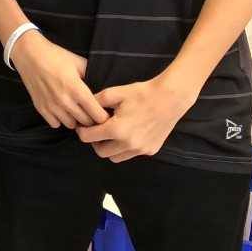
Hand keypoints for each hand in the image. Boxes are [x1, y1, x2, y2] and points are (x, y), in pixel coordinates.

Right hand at [10, 32, 108, 129]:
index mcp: (77, 89)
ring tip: (76, 111)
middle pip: (86, 122)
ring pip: (71, 125)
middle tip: (91, 112)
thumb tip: (103, 90)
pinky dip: (60, 120)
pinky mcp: (40, 108)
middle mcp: (65, 101)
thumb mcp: (79, 62)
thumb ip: (93, 77)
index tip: (104, 113)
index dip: (104, 116)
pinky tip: (62, 110)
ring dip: (76, 120)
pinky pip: (55, 124)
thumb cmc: (55, 56)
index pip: (97, 115)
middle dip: (92, 119)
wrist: (29, 54)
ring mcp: (51, 106)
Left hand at [76, 74, 197, 161]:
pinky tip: (127, 134)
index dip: (82, 131)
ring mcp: (141, 149)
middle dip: (95, 142)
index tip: (83, 126)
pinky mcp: (151, 150)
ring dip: (110, 148)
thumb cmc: (140, 93)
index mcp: (116, 129)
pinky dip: (124, 148)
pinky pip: (131, 154)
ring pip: (116, 157)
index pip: (88, 138)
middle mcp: (128, 143)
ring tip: (111, 133)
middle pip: (101, 152)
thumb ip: (95, 103)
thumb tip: (84, 110)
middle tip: (97, 130)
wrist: (169, 98)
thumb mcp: (113, 93)